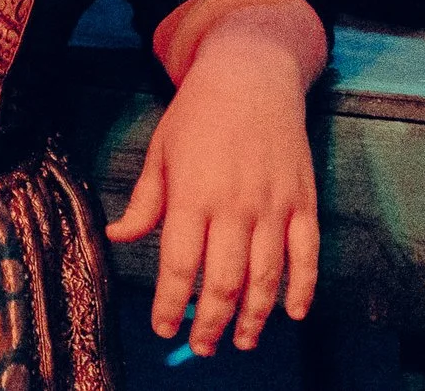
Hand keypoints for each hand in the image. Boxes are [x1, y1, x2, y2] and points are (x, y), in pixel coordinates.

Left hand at [107, 10, 319, 354]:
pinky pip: (307, 256)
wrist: (250, 76)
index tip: (163, 328)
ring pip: (267, 276)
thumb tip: (118, 238)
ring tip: (242, 341)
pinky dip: (302, 288)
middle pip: (224, 280)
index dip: (171, 302)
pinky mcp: (303, 202)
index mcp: (192, 195)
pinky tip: (293, 313)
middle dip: (212, 321)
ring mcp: (274, 206)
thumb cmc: (197, 114)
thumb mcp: (160, 152)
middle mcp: (235, 206)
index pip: (179, 263)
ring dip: (255, 316)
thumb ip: (145, 203)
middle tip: (202, 347)